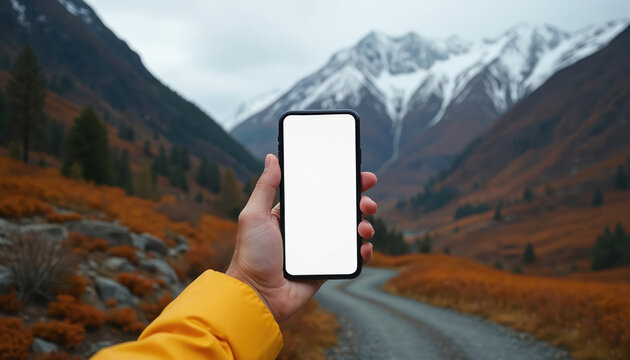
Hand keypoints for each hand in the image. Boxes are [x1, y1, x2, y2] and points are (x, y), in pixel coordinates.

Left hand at [226, 154, 377, 321]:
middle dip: (360, 202)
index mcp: (292, 215)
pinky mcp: (326, 268)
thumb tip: (272, 157)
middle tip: (368, 202)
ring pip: (349, 232)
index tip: (359, 175)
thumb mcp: (253, 215)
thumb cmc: (250, 255)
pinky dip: (362, 251)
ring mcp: (319, 249)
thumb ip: (265, 187)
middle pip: (341, 210)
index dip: (341, 183)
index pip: (321, 193)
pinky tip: (364, 247)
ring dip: (364, 225)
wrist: (257, 295)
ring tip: (365, 227)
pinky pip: (350, 258)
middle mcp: (308, 230)